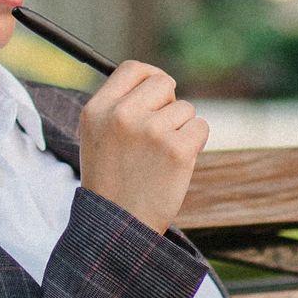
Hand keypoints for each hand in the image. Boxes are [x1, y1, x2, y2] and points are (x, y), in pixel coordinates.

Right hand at [78, 61, 209, 234]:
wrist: (120, 228)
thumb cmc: (112, 183)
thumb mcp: (98, 138)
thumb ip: (119, 106)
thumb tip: (157, 81)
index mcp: (97, 110)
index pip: (133, 69)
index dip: (151, 78)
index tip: (158, 94)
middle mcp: (122, 116)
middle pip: (163, 83)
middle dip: (169, 104)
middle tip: (161, 133)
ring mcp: (151, 131)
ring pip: (185, 109)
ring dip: (181, 130)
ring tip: (161, 158)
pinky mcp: (177, 150)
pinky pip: (200, 127)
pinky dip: (195, 144)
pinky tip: (177, 164)